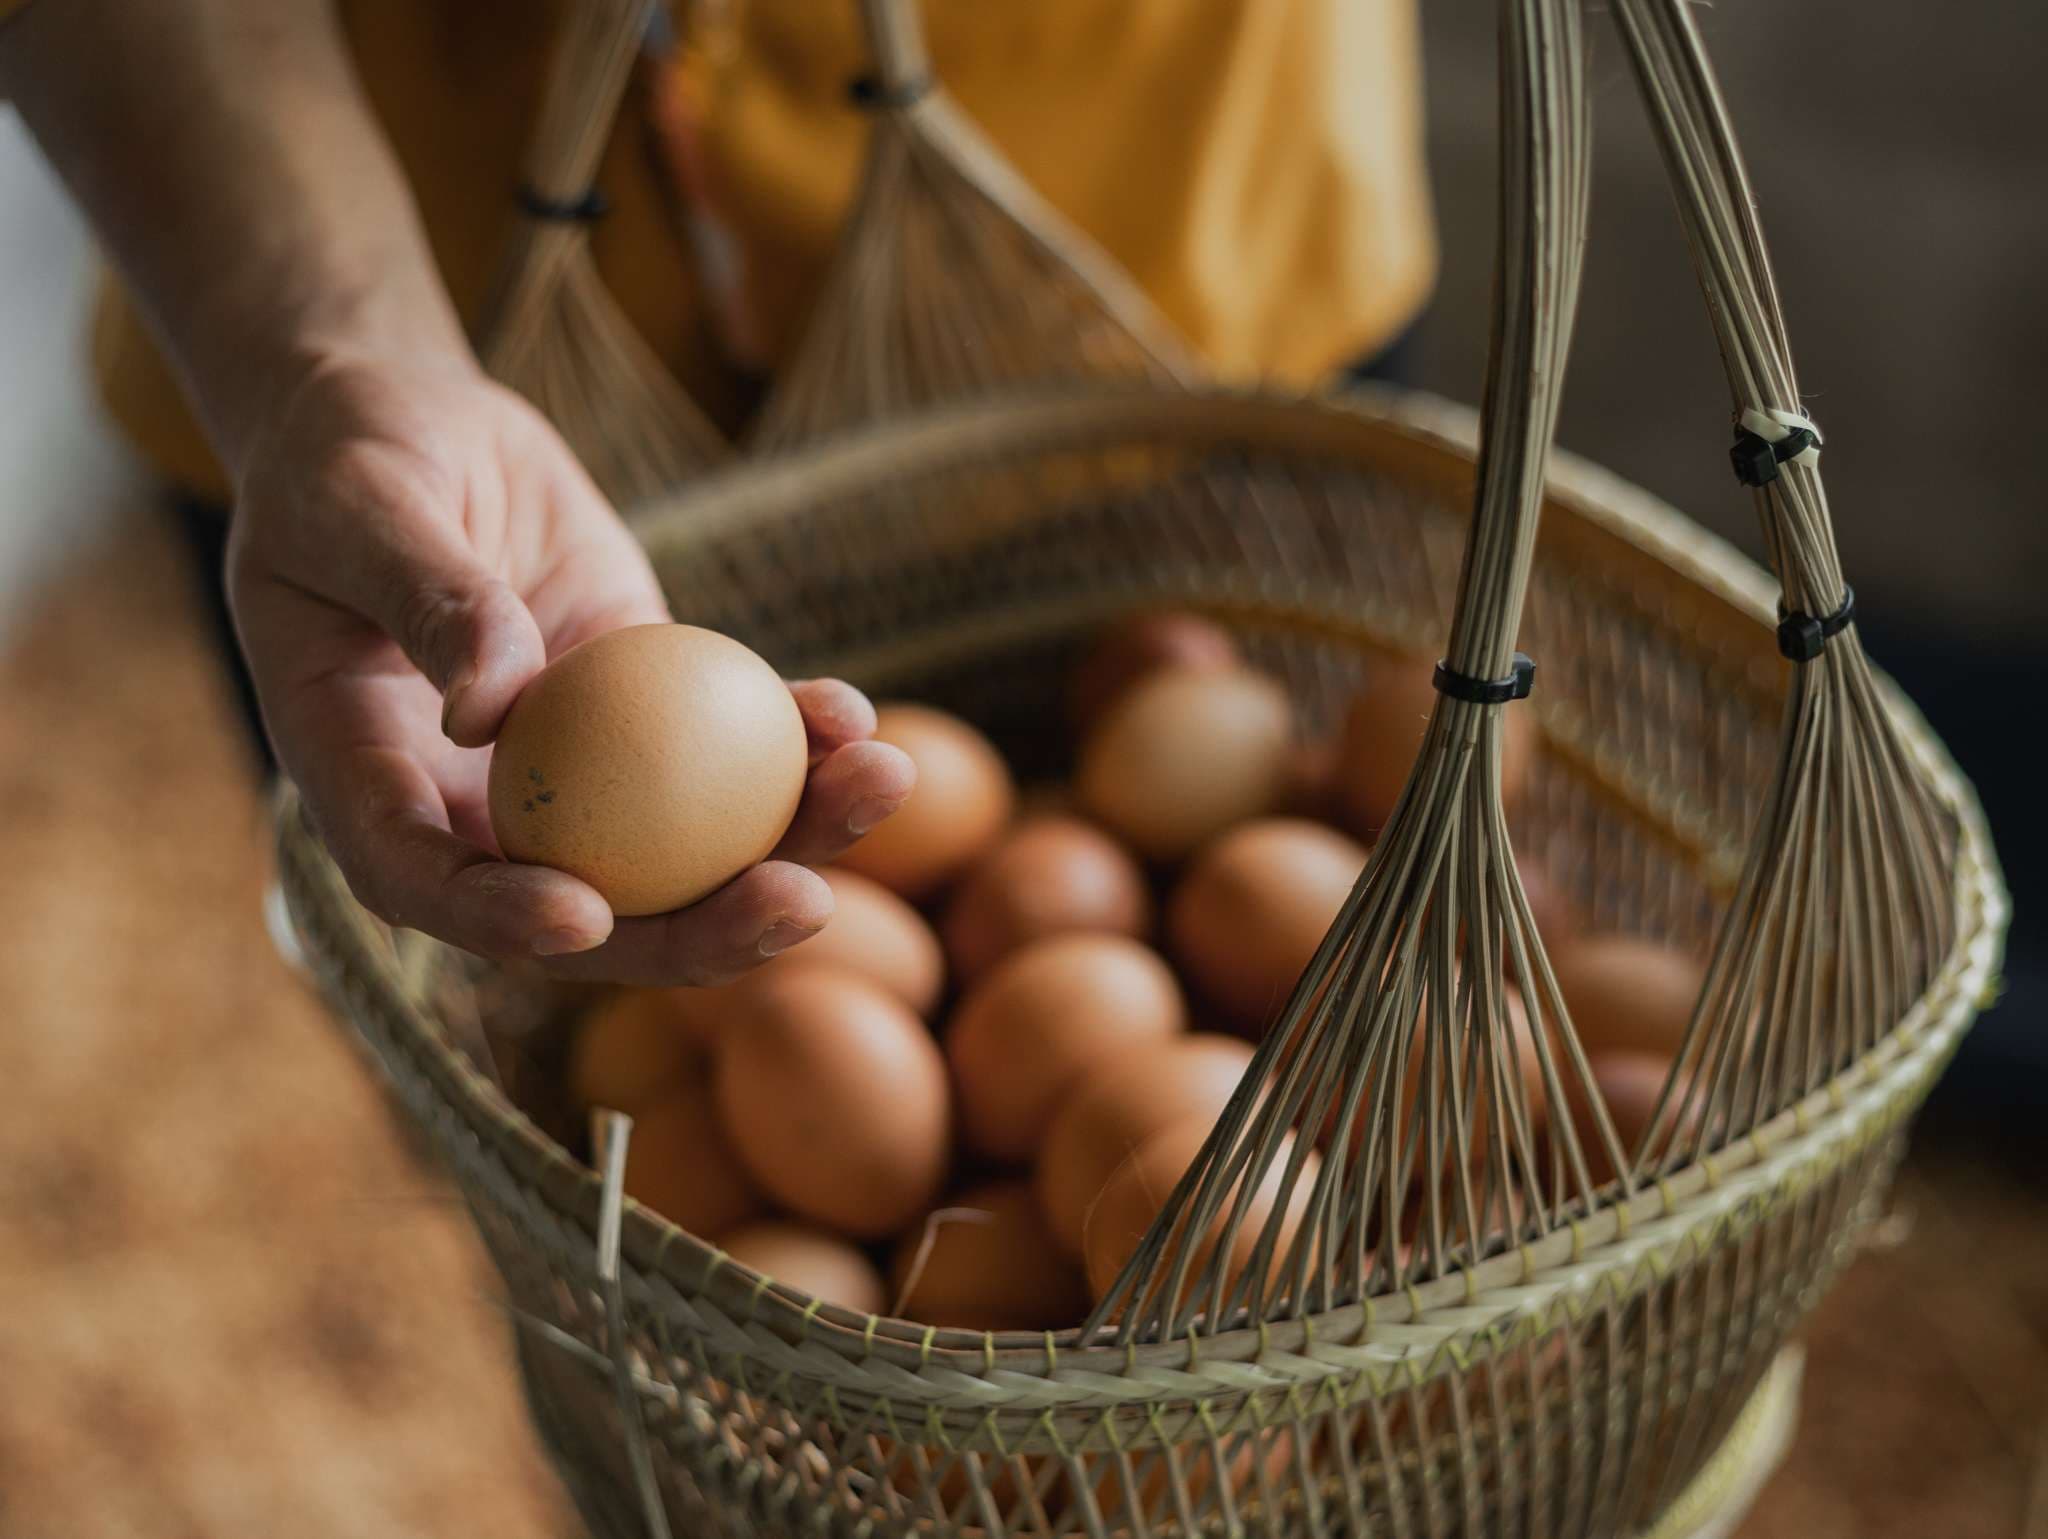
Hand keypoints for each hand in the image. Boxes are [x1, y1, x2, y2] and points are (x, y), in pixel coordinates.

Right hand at [228, 352, 914, 984]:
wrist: (415, 423)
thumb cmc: (348, 457)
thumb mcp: (363, 509)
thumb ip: (429, 600)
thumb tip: (489, 710)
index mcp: (368, 781)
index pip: (424, 882)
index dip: (500, 920)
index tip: (585, 915)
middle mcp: (474, 807)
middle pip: (590, 912)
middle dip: (702, 934)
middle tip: (805, 901)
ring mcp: (574, 775)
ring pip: (684, 853)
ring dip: (793, 839)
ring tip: (884, 780)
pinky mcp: (648, 720)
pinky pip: (728, 757)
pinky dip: (797, 746)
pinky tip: (857, 718)